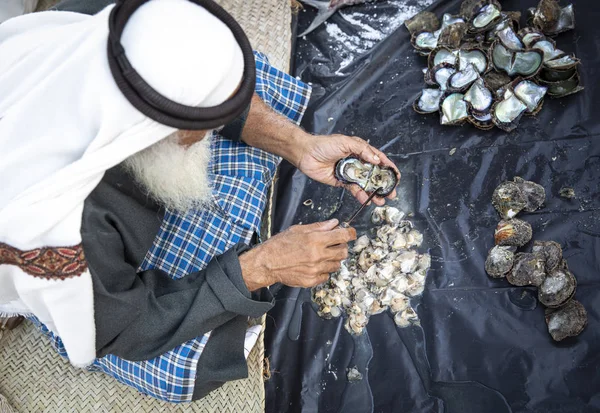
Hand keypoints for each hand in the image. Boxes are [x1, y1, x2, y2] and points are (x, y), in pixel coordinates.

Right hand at [239, 219, 355, 290]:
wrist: (267, 263)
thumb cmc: (280, 244)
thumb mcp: (298, 230)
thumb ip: (319, 227)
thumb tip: (334, 223)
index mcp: (316, 240)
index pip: (343, 236)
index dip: (350, 233)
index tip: (351, 233)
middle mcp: (318, 255)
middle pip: (343, 252)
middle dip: (341, 247)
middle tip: (334, 245)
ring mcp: (316, 269)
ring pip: (337, 265)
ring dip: (333, 259)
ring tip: (322, 256)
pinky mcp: (312, 280)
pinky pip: (326, 276)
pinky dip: (324, 271)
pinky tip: (314, 266)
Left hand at [295, 133, 399, 205]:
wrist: (306, 154)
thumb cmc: (324, 144)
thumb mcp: (345, 142)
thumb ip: (362, 150)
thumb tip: (376, 159)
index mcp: (359, 150)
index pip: (378, 158)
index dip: (388, 166)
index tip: (396, 174)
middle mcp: (357, 162)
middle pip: (374, 174)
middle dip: (383, 183)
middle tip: (392, 192)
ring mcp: (350, 173)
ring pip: (365, 184)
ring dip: (374, 192)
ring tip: (382, 200)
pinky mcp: (342, 182)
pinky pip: (354, 190)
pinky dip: (361, 195)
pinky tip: (367, 200)